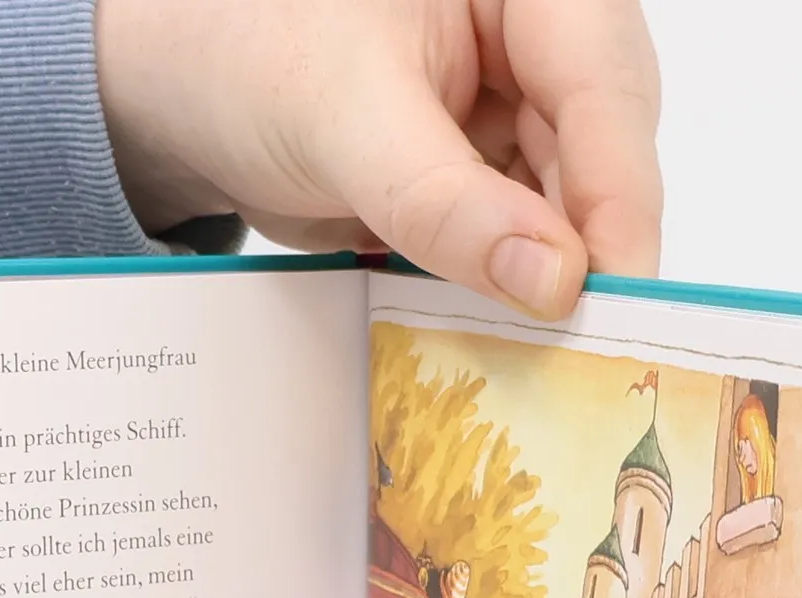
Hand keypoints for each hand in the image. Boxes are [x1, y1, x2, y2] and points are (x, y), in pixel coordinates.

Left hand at [96, 0, 660, 317]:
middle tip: (581, 353)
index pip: (606, 88)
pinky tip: (482, 333)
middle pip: (601, 154)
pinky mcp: (478, 173)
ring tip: (525, 355)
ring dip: (539, 284)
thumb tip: (553, 282)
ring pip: (562, 209)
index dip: (620, 198)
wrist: (182, 94)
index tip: (616, 296)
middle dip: (586, 251)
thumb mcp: (348, 124)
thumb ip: (447, 203)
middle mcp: (537, 37)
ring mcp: (511, 109)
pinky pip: (511, 240)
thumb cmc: (250, 56)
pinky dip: (496, 290)